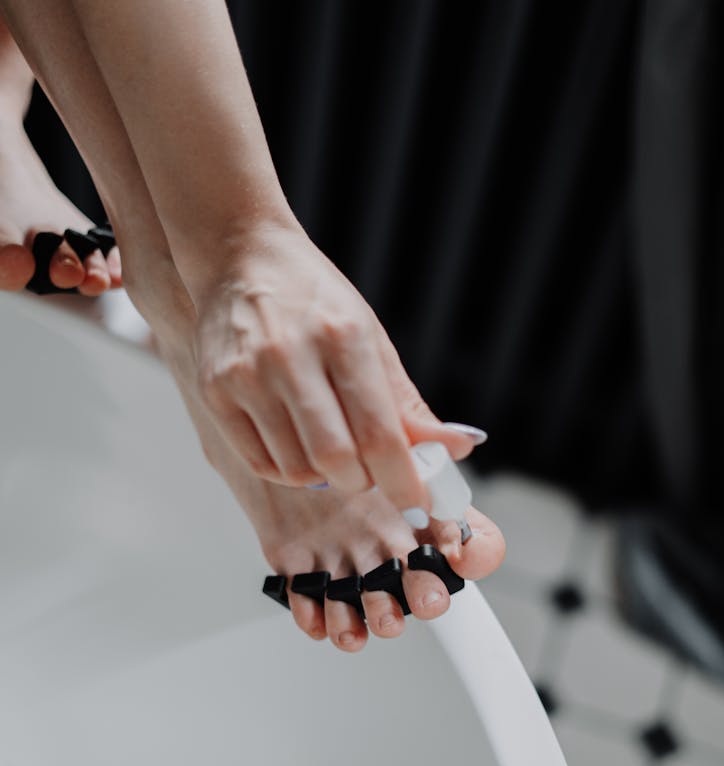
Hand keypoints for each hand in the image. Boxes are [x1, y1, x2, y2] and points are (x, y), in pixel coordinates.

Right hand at [192, 222, 477, 512]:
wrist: (239, 257)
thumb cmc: (314, 301)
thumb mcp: (370, 338)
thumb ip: (409, 403)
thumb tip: (459, 448)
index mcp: (343, 336)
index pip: (379, 433)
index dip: (403, 480)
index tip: (419, 502)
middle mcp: (290, 355)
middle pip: (336, 460)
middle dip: (363, 481)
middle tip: (371, 471)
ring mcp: (247, 375)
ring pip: (298, 469)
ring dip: (325, 477)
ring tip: (331, 447)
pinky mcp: (216, 392)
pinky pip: (262, 463)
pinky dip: (290, 470)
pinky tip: (298, 445)